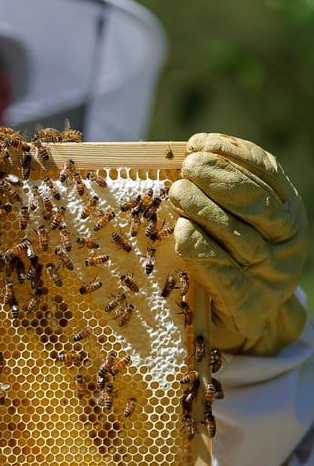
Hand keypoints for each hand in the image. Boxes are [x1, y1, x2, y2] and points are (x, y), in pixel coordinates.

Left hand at [169, 133, 308, 355]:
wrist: (249, 322)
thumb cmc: (231, 259)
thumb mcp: (237, 220)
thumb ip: (222, 191)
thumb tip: (188, 152)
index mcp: (289, 213)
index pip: (267, 174)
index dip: (231, 154)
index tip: (198, 143)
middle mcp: (286, 242)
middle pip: (256, 203)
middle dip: (218, 179)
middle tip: (186, 168)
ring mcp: (270, 275)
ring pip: (240, 236)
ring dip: (204, 209)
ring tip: (177, 192)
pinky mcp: (248, 305)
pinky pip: (225, 275)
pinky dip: (203, 251)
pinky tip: (183, 234)